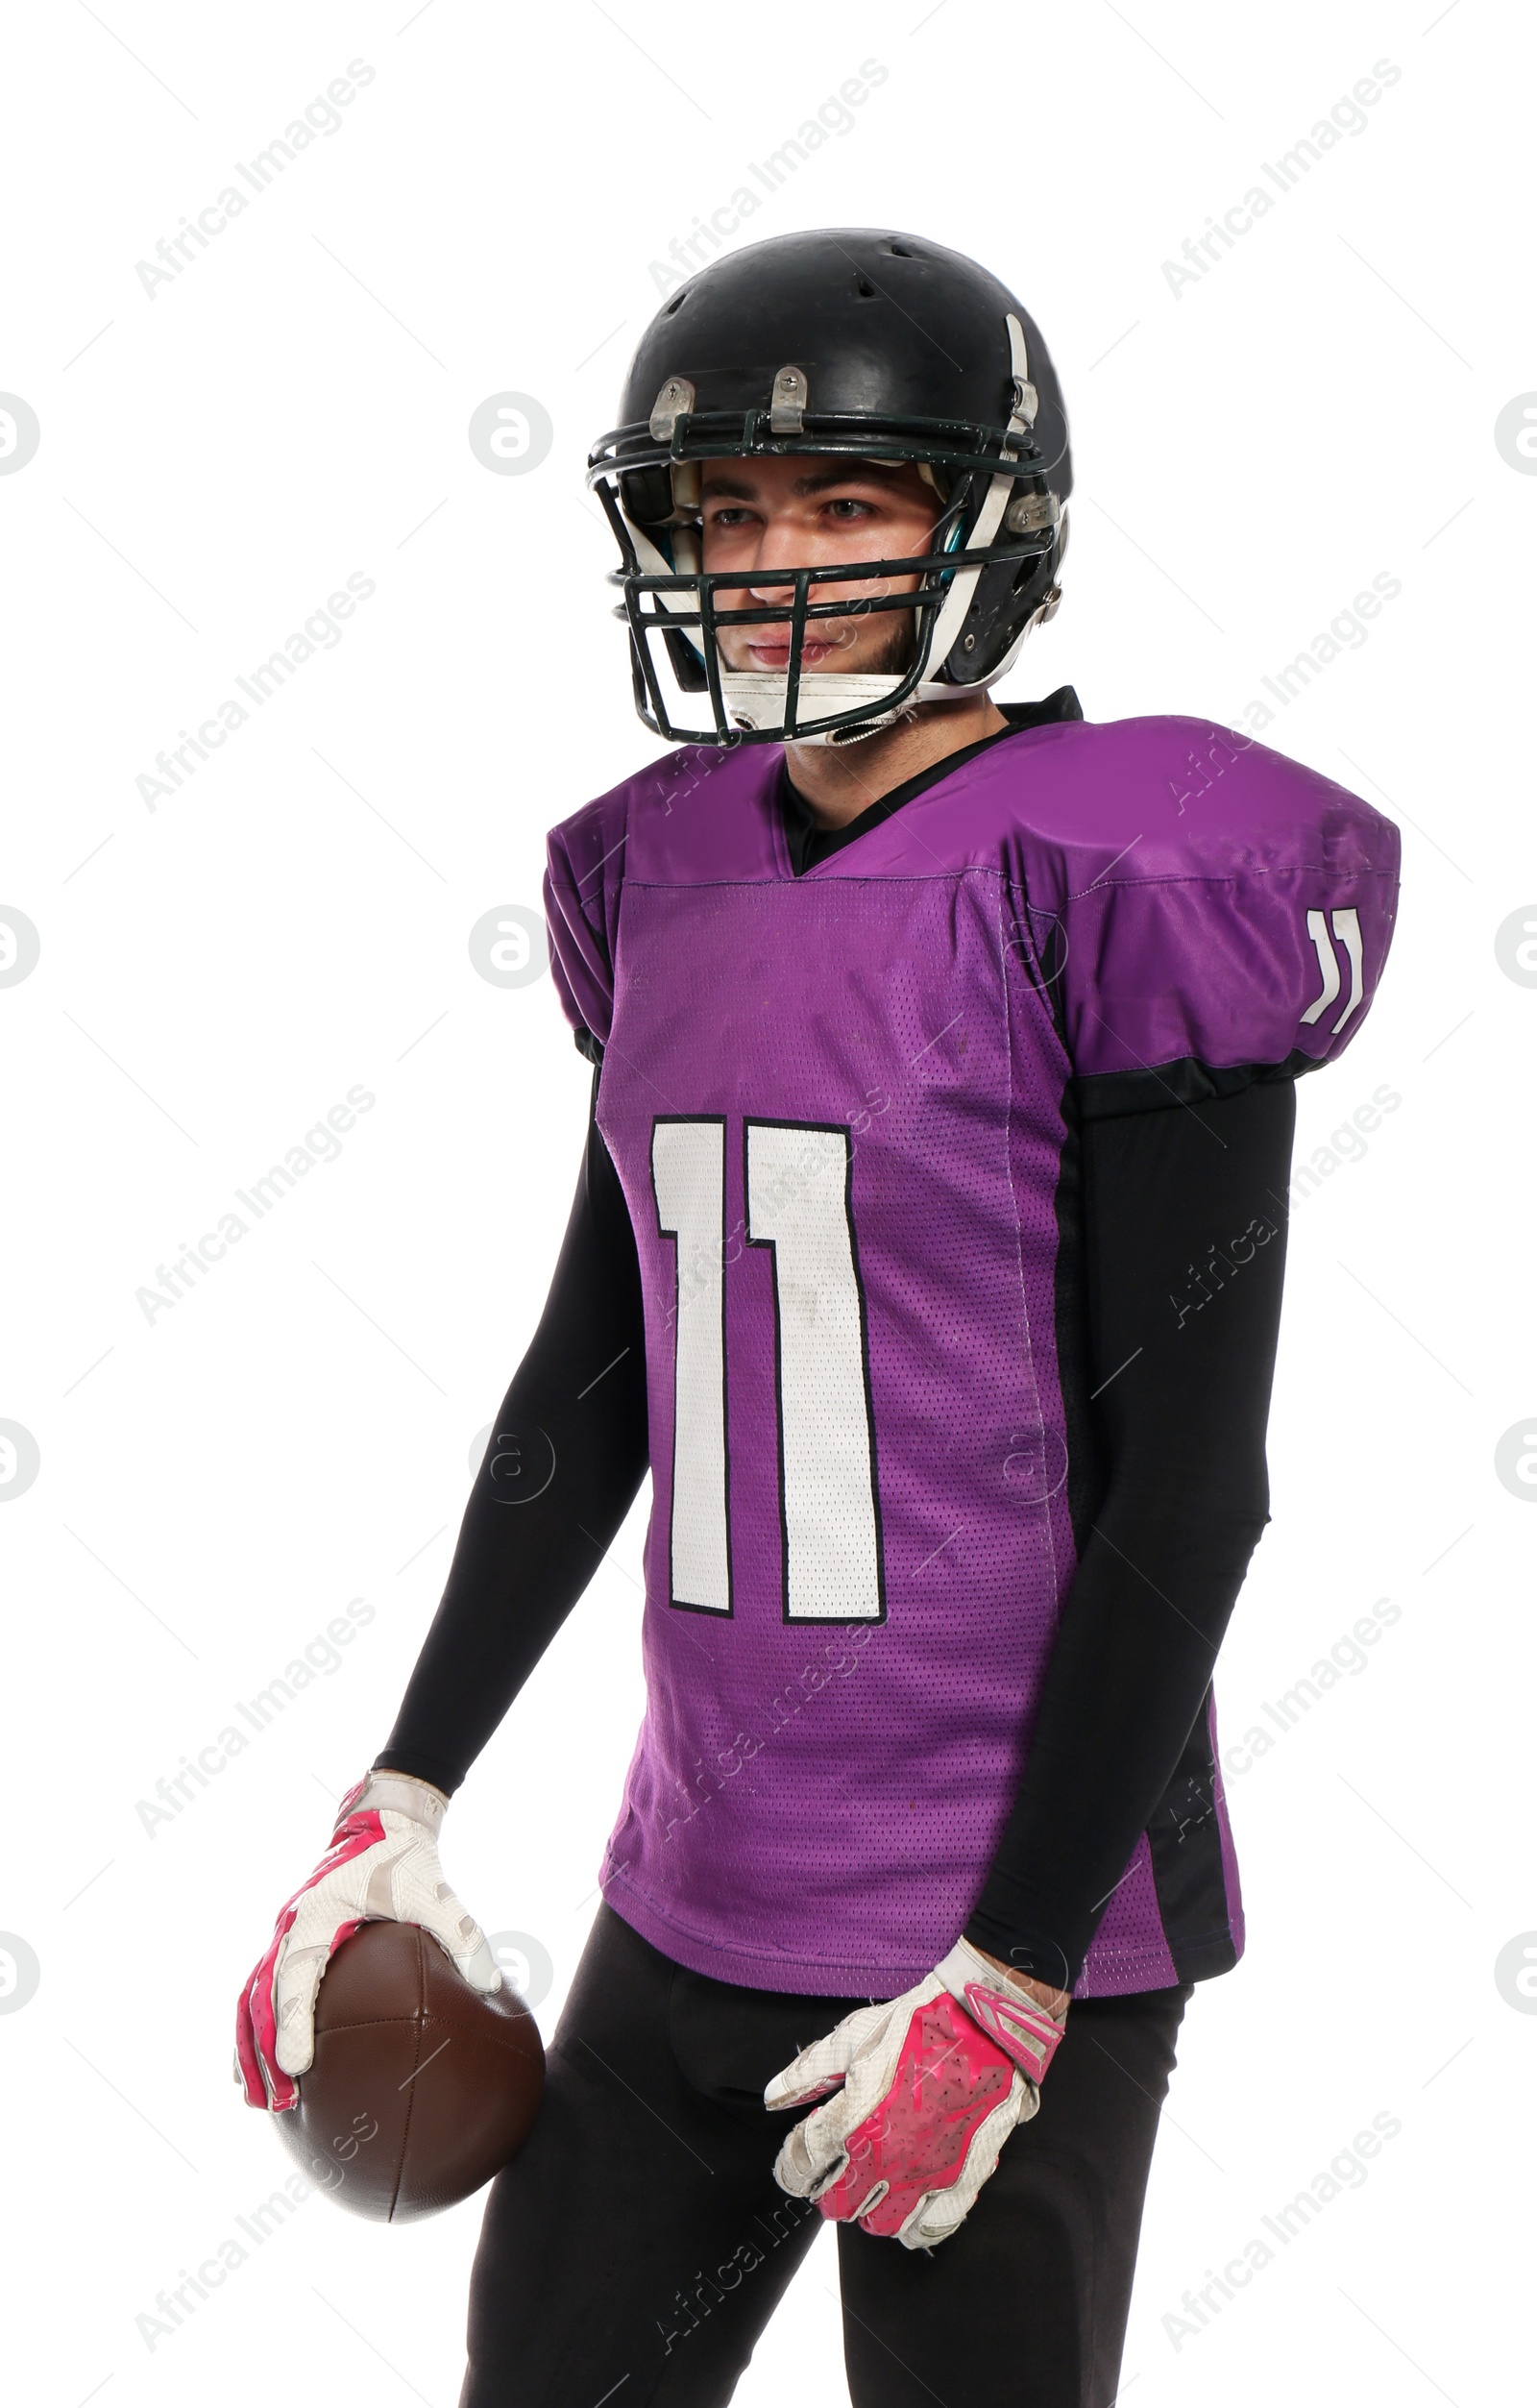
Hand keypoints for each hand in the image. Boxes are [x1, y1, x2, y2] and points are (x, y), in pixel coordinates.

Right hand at [234, 1770, 498, 2110]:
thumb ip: (463, 1937)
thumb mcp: (438, 1895)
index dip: (292, 2024)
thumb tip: (491, 1989)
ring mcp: (285, 1934)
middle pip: (261, 1998)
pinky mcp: (291, 1941)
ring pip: (253, 1999)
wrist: (382, 1822)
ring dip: (250, 2048)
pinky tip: (267, 2066)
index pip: (295, 1976)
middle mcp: (291, 1927)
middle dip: (260, 2053)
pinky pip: (264, 1990)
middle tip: (275, 2103)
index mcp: (318, 1915)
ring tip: (258, 2101)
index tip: (298, 2067)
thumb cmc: (407, 1860)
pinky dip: (258, 2028)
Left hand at [763, 1937, 1066, 2250]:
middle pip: (838, 2204)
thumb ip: (810, 2071)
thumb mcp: (855, 2036)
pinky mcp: (964, 2179)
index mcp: (854, 2120)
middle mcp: (887, 2158)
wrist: (987, 2023)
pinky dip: (916, 2227)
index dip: (791, 2166)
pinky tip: (910, 2211)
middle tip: (833, 2172)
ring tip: (871, 2189)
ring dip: (869, 2211)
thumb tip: (774, 2097)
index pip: (803, 2163)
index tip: (794, 2162)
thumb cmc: (920, 2024)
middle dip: (829, 2190)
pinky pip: (933, 2228)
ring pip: (882, 2225)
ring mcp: (927, 2174)